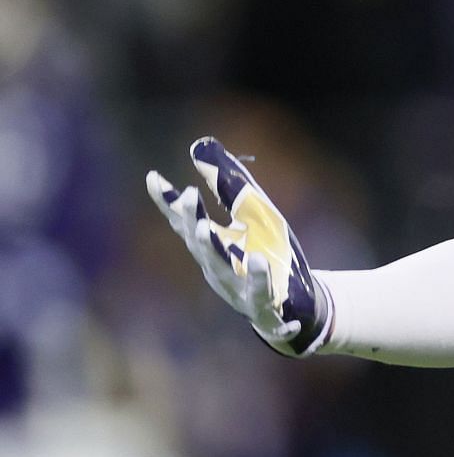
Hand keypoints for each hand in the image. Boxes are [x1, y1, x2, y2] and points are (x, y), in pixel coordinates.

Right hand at [146, 137, 332, 355]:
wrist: (297, 307)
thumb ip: (229, 187)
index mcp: (214, 248)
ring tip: (207, 227)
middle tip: (188, 197)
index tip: (153, 177)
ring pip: (224, 272)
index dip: (169, 202)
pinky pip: (262, 296)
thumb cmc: (267, 258)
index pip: (187, 223)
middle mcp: (219, 270)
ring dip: (215, 251)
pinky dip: (261, 281)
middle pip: (201, 245)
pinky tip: (260, 262)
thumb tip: (200, 149)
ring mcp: (239, 291)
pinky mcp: (266, 307)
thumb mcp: (253, 218)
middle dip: (192, 221)